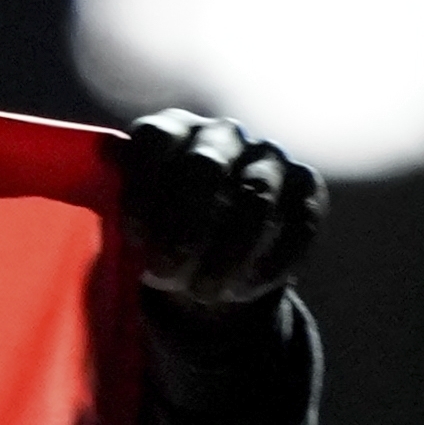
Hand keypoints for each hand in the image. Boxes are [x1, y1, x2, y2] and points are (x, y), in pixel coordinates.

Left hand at [118, 112, 323, 308]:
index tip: (132, 239)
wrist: (211, 252)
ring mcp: (268, 156)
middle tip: (166, 273)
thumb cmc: (160, 233)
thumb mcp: (133, 224)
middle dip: (184, 226)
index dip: (141, 188)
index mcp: (172, 131)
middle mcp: (222, 134)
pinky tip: (241, 291)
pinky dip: (268, 263)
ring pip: (257, 197)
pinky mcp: (306, 186)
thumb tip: (117, 190)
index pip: (154, 139)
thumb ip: (119, 211)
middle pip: (205, 166)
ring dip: (227, 252)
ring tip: (203, 293)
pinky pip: (298, 222)